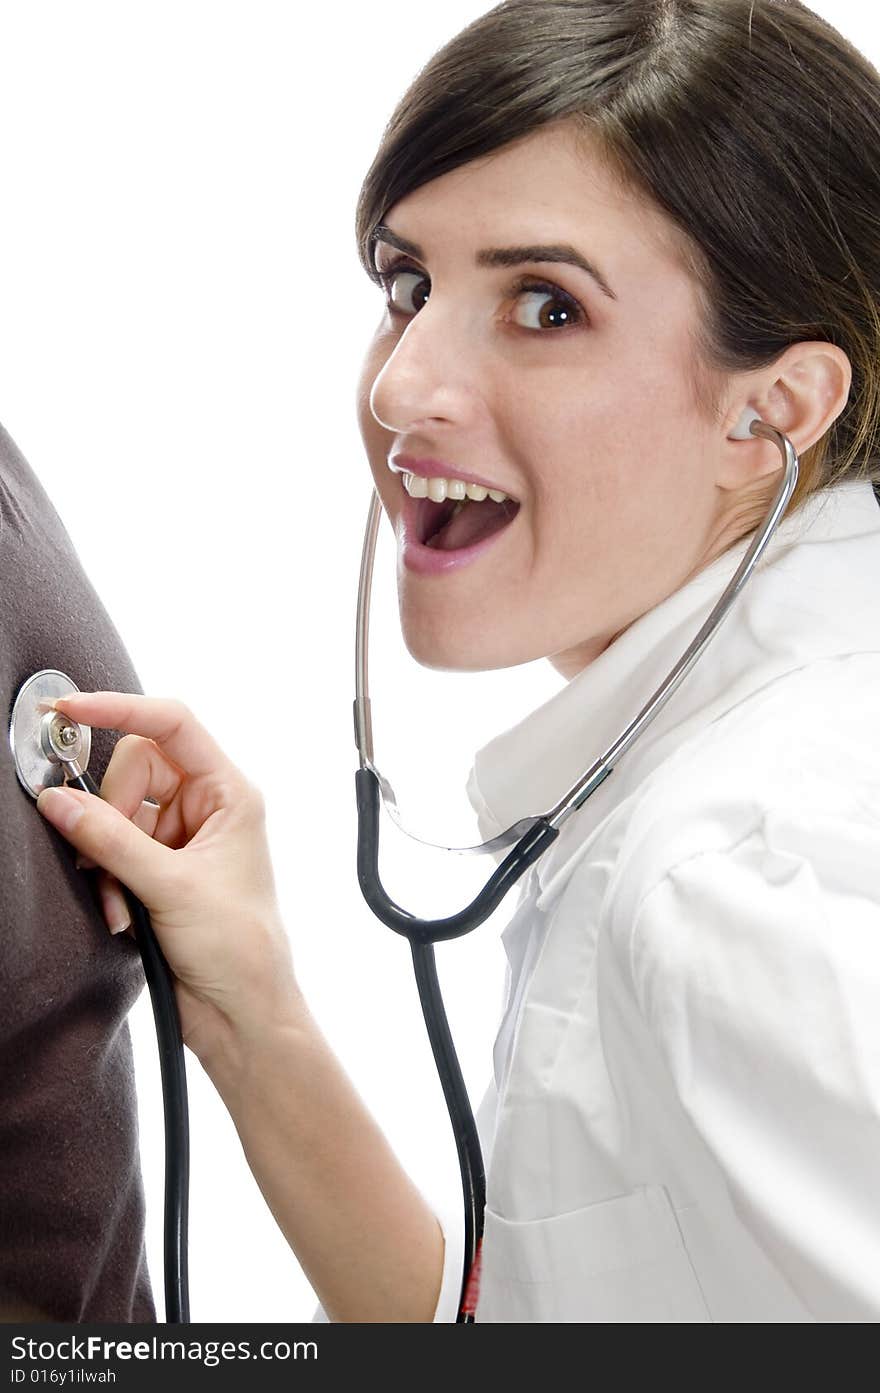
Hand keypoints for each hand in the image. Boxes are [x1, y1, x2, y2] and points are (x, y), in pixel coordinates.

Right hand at [36, 691, 299, 1067]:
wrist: (241, 1013)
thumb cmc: (239, 947)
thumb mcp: (171, 888)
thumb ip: (110, 840)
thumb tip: (59, 800)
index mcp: (229, 793)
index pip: (172, 724)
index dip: (121, 709)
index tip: (71, 709)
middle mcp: (206, 807)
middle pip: (132, 770)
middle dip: (109, 813)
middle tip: (108, 858)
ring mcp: (180, 837)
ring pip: (114, 814)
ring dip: (106, 858)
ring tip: (125, 902)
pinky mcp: (158, 868)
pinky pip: (111, 850)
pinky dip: (108, 881)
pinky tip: (125, 915)